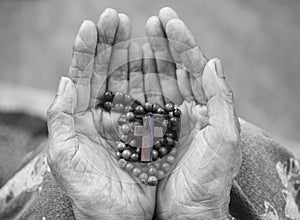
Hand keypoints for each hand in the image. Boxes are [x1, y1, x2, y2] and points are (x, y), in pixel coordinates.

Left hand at [47, 9, 154, 219]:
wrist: (118, 218)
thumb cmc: (89, 193)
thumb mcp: (64, 157)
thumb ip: (59, 119)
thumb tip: (65, 81)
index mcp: (81, 118)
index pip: (83, 76)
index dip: (86, 50)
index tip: (91, 25)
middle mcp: (104, 114)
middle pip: (106, 71)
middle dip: (109, 43)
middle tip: (114, 17)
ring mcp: (127, 119)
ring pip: (129, 80)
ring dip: (131, 54)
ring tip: (134, 30)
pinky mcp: (147, 129)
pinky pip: (149, 99)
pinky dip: (151, 79)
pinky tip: (152, 60)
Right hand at [145, 8, 240, 218]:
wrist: (189, 212)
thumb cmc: (209, 180)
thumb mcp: (224, 138)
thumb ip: (221, 99)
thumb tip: (212, 61)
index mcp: (207, 107)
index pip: (194, 66)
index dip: (182, 41)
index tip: (168, 20)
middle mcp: (187, 109)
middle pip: (174, 68)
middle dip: (164, 43)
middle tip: (153, 21)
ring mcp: (167, 119)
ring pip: (156, 82)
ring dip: (148, 59)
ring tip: (138, 36)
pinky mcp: (150, 132)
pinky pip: (141, 104)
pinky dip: (134, 86)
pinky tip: (127, 70)